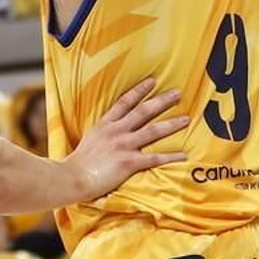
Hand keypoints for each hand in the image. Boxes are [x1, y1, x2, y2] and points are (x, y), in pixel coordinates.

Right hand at [64, 77, 188, 200]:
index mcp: (105, 124)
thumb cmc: (77, 162)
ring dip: (171, 124)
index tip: (152, 81)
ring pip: (153, 131)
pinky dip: (170, 156)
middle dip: (162, 101)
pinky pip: (154, 157)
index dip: (140, 91)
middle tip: (177, 93)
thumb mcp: (89, 139)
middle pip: (143, 111)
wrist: (72, 177)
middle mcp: (116, 131)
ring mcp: (123, 145)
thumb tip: (110, 132)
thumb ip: (102, 133)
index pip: (125, 102)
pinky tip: (183, 155)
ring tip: (186, 118)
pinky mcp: (129, 162)